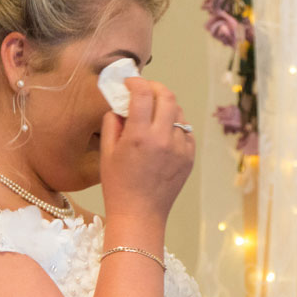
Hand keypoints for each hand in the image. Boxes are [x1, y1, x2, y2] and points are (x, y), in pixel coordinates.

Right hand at [99, 78, 194, 220]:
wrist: (140, 214)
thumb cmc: (118, 185)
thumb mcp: (107, 152)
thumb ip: (113, 122)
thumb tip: (121, 104)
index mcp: (139, 136)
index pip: (143, 94)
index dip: (135, 82)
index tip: (129, 82)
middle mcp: (163, 139)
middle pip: (167, 96)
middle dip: (155, 87)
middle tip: (144, 90)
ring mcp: (180, 148)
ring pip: (179, 113)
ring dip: (166, 106)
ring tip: (153, 113)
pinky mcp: (189, 157)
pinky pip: (186, 132)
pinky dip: (175, 126)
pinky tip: (163, 134)